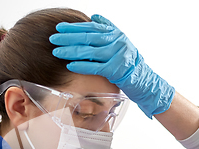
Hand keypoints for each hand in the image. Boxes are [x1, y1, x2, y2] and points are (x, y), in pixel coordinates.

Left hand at [49, 14, 174, 118]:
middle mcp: (117, 41)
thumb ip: (108, 29)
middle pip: (88, 37)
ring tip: (56, 52)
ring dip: (71, 51)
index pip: (92, 28)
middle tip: (53, 38)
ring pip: (90, 51)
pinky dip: (82, 66)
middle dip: (68, 38)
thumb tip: (93, 17)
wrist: (145, 80)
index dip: (75, 27)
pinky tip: (70, 65)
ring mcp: (117, 55)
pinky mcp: (116, 70)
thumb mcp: (121, 42)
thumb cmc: (129, 63)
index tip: (59, 27)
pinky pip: (95, 67)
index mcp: (116, 33)